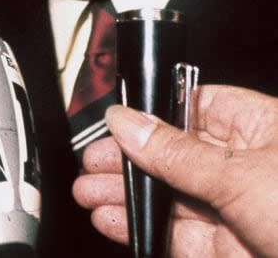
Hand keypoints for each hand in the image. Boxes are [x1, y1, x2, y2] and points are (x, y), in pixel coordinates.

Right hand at [73, 85, 277, 256]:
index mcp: (264, 129)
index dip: (151, 111)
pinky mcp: (228, 251)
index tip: (113, 119)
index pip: (196, 105)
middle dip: (129, 159)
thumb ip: (178, 152)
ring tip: (88, 194)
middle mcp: (249, 167)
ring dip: (126, 195)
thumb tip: (128, 122)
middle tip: (90, 163)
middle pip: (174, 153)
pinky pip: (174, 234)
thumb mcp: (244, 176)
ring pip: (170, 197)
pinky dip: (139, 228)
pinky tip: (113, 220)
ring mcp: (239, 212)